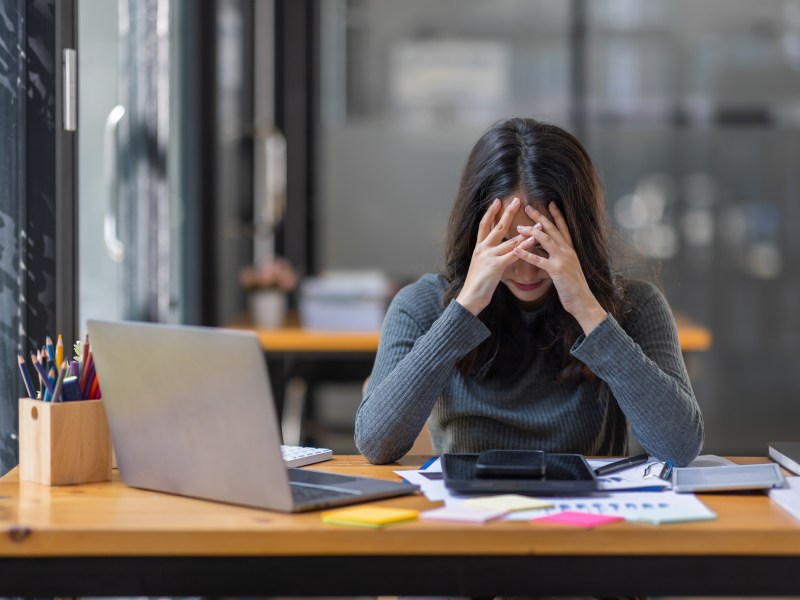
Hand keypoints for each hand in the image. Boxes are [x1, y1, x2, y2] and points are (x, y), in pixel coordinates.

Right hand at [456, 197, 524, 314]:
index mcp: (479, 248)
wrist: (470, 298)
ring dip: (525, 231)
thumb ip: (490, 256)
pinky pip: (513, 254)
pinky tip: (532, 242)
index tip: (497, 201)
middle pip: (496, 226)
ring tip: (537, 223)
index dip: (490, 212)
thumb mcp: (482, 266)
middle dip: (507, 212)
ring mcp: (489, 256)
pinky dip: (523, 247)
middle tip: (516, 200)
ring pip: (509, 240)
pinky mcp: (495, 266)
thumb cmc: (478, 284)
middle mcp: (483, 249)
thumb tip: (499, 251)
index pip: (484, 225)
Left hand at [513, 202, 606, 333]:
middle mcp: (568, 251)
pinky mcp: (556, 271)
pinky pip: (540, 260)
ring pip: (546, 240)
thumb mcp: (567, 268)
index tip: (549, 203)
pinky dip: (527, 254)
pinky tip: (517, 250)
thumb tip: (547, 250)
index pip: (563, 228)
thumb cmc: (573, 287)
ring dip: (531, 232)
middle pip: (552, 229)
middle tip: (528, 207)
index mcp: (570, 250)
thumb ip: (559, 257)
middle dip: (540, 217)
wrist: (583, 301)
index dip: (556, 215)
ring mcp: (563, 260)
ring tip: (518, 227)